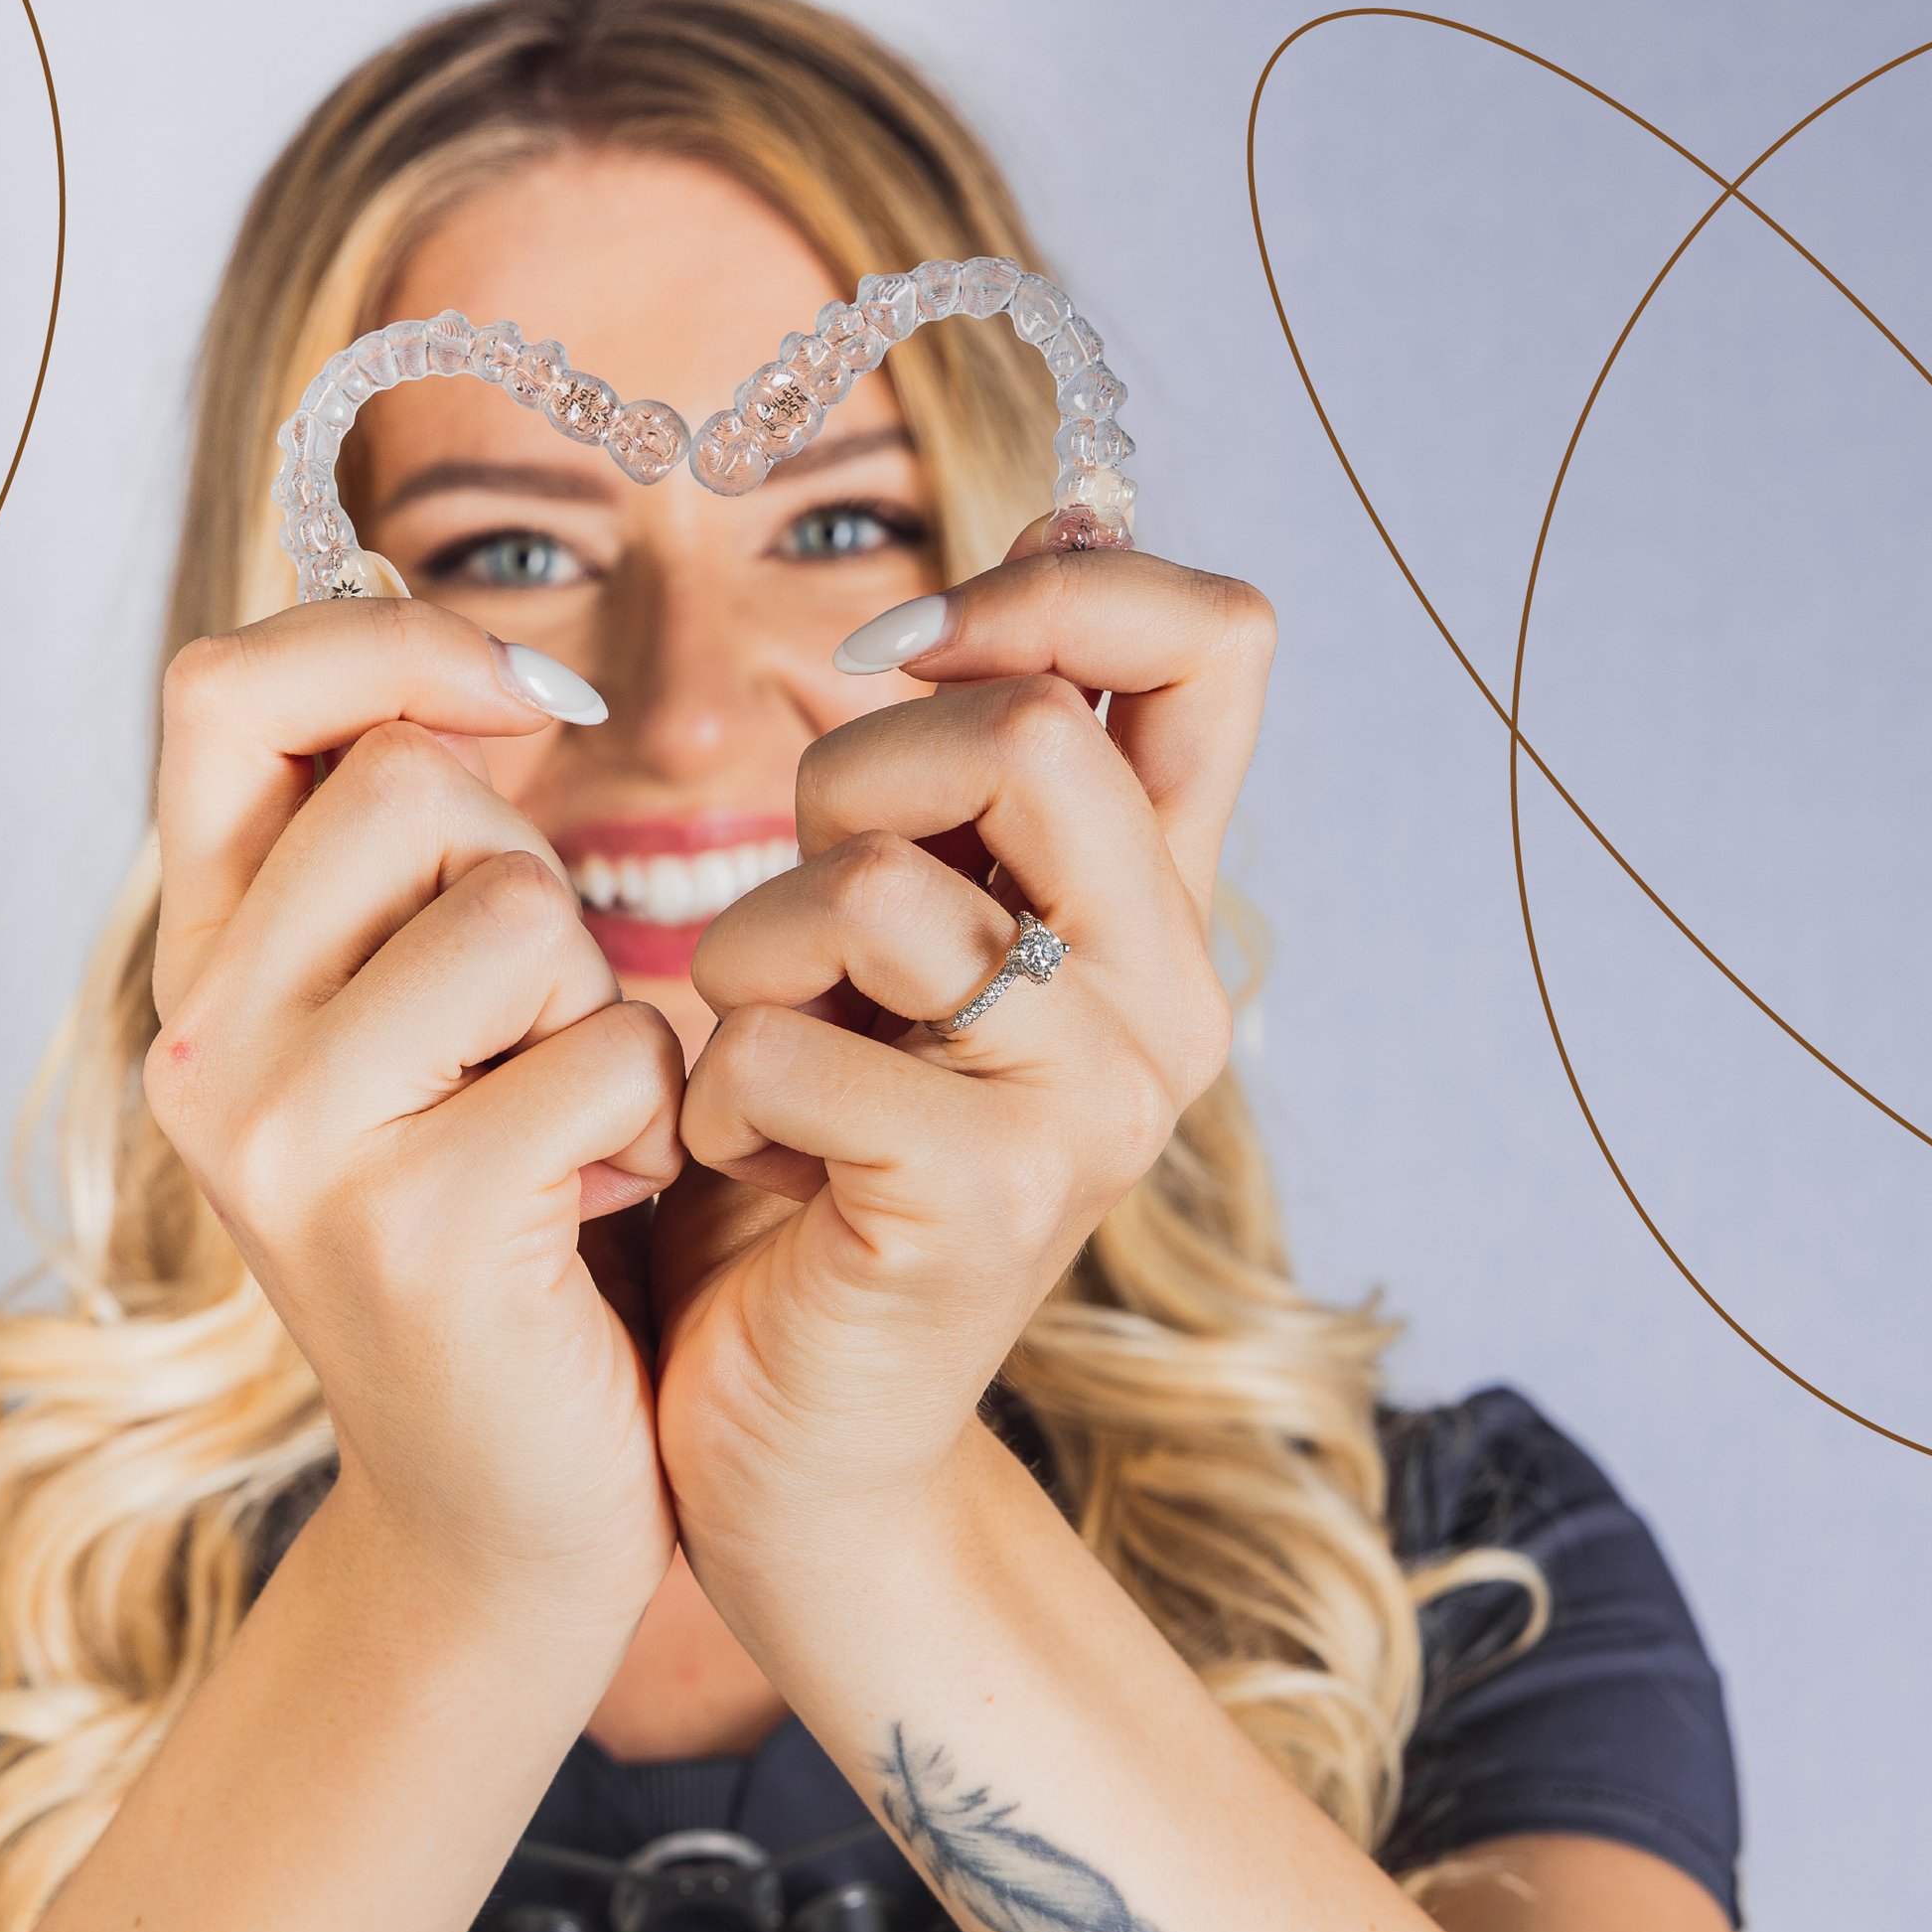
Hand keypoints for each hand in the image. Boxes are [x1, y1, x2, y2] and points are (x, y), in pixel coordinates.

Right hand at [142, 598, 685, 1630]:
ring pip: (518, 908)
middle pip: (410, 783)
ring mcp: (289, 1136)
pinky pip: (609, 1049)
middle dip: (532, 882)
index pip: (223, 692)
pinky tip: (599, 1213)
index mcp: (201, 973)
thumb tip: (480, 668)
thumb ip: (401, 871)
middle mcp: (204, 1044)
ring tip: (567, 1133)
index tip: (520, 702)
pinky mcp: (412, 1221)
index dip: (385, 644)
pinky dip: (654, 1117)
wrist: (503, 1516)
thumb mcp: (418, 1032)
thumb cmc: (505, 1235)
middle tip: (533, 1035)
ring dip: (597, 1010)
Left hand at [650, 533, 1274, 1567]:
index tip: (910, 652)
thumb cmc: (819, 1160)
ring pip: (872, 888)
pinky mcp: (990, 1202)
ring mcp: (1094, 1106)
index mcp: (1151, 908)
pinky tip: (743, 1171)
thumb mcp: (900, 936)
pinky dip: (714, 1096)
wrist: (799, 1437)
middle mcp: (1167, 995)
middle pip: (1026, 735)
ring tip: (754, 1070)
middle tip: (800, 915)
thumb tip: (1074, 494)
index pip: (1216, 644)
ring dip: (746, 962)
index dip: (1054, 590)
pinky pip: (785, 1045)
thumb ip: (978, 767)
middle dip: (843, 784)